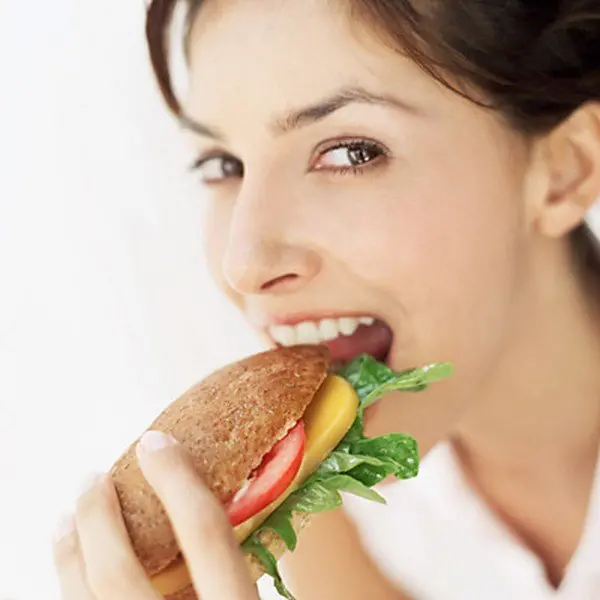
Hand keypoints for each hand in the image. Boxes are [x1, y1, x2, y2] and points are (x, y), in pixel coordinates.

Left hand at [52, 431, 259, 599]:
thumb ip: (246, 565)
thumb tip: (245, 504)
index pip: (205, 535)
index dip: (178, 480)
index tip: (157, 441)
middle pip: (118, 574)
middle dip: (97, 519)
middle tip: (91, 479)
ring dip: (68, 557)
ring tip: (64, 520)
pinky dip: (72, 588)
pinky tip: (73, 571)